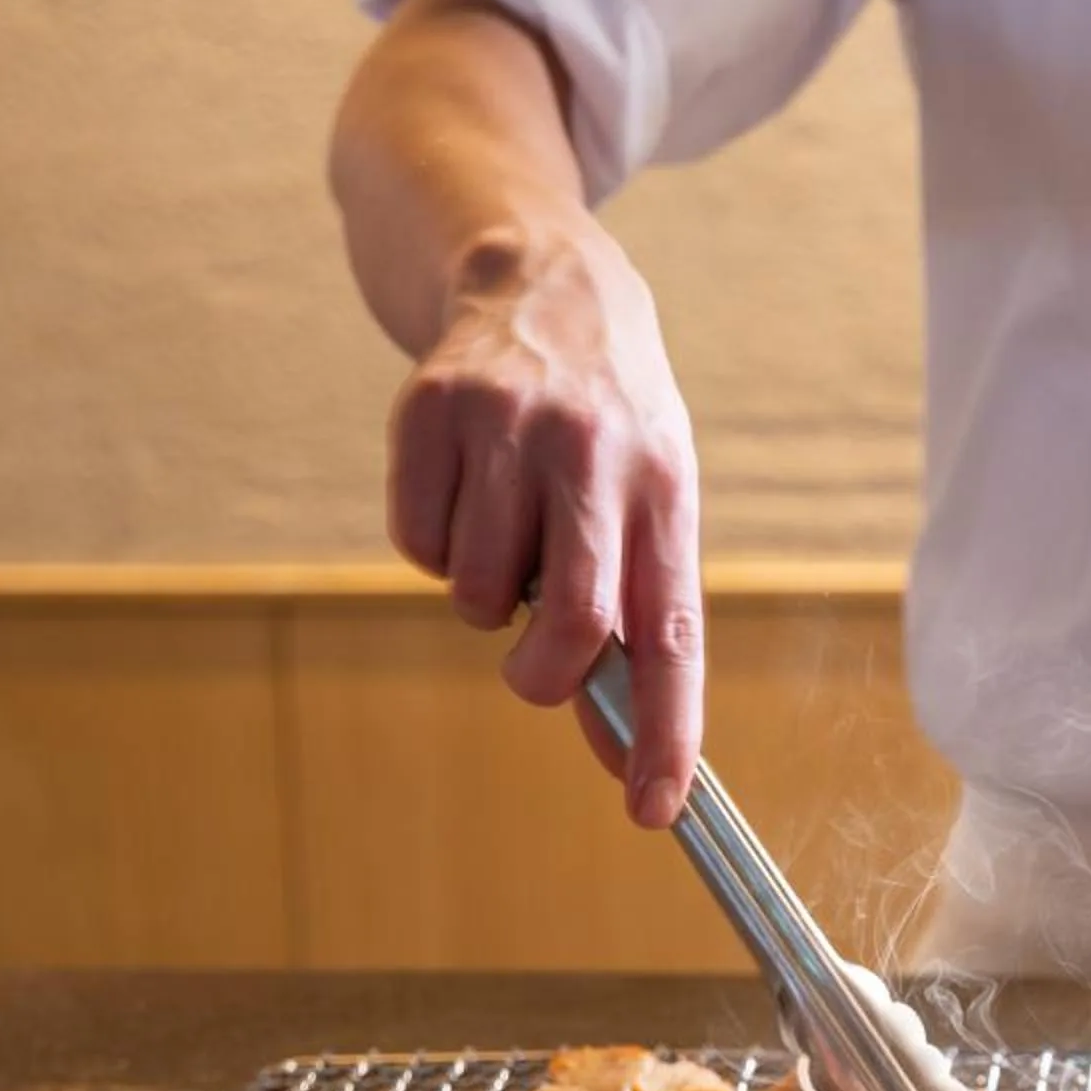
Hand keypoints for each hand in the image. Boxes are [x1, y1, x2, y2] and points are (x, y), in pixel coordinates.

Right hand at [385, 223, 704, 827]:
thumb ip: (636, 615)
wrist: (538, 281)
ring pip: (479, 594)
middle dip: (545, 676)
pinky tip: (465, 493)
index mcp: (665, 492)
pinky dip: (435, 548)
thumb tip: (618, 748)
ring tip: (510, 530)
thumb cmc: (610, 429)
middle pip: (574, 625)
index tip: (654, 809)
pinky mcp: (429, 414)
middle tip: (536, 663)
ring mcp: (507, 430)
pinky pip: (417, 547)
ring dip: (486, 597)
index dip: (667, 732)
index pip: (673, 636)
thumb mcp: (650, 502)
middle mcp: (593, 457)